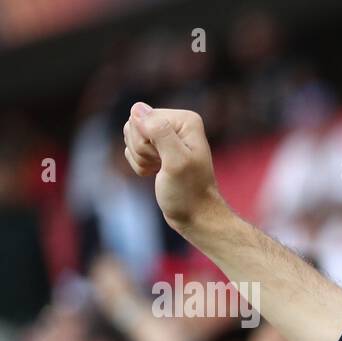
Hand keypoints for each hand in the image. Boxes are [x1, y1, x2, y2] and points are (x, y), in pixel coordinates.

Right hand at [122, 102, 225, 235]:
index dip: (145, 142)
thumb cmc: (188, 192)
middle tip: (163, 166)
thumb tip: (138, 109)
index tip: (165, 160)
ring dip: (140, 159)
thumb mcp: (176, 162)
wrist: (195, 215)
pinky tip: (156, 173)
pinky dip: (140, 165)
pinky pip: (132, 149)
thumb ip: (160, 132)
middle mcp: (176, 123)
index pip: (141, 116)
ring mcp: (166, 136)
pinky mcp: (158, 149)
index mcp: (185, 120)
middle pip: (134, 125)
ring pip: (131, 137)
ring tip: (161, 170)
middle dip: (142, 150)